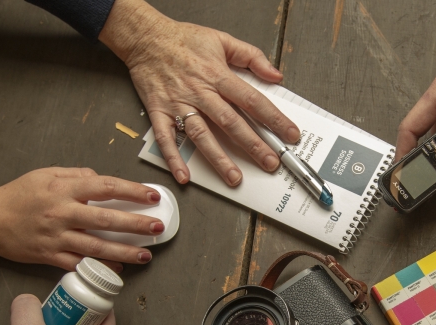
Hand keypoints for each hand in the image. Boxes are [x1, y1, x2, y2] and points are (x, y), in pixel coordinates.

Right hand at [0, 168, 163, 270]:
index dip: (132, 191)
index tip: (152, 196)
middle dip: (135, 224)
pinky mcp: (49, 257)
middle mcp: (61, 213)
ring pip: (96, 247)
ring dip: (124, 252)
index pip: (105, 187)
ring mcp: (56, 237)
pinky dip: (100, 268)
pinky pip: (80, 265)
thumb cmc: (18, 195)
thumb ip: (76, 175)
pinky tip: (118, 269)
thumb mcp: (44, 174)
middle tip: (157, 227)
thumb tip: (101, 179)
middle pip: (105, 219)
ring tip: (146, 255)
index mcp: (62, 189)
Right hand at [99, 0, 300, 186]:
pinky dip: (173, 158)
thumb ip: (251, 56)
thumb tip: (275, 75)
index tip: (290, 134)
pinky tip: (184, 175)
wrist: (145, 37)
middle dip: (253, 145)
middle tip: (270, 163)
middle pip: (231, 122)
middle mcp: (200, 92)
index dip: (274, 119)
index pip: (252, 100)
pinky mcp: (159, 112)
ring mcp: (179, 104)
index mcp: (218, 75)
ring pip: (202, 135)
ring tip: (234, 177)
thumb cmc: (183, 39)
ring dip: (218, 158)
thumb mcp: (222, 39)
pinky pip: (166, 139)